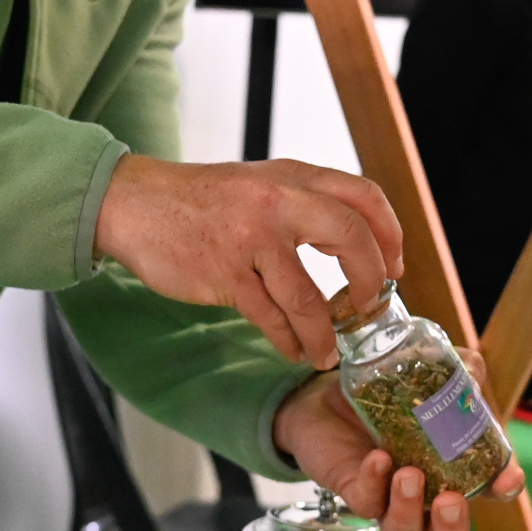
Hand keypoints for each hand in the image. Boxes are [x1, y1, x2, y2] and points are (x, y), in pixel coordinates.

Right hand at [93, 156, 404, 366]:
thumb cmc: (202, 201)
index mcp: (294, 176)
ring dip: (324, 334)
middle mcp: (278, 200)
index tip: (396, 266)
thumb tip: (357, 245)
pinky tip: (292, 349)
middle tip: (369, 307)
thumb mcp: (262, 184)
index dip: (391, 234)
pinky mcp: (224, 273)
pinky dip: (288, 341)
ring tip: (327, 353)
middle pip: (351, 238)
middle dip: (370, 281)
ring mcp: (250, 237)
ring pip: (309, 296)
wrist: (135, 204)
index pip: (364, 196)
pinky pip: (271, 318)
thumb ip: (304, 204)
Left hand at [272, 374, 523, 530]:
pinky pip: (365, 502)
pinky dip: (373, 482)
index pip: (489, 489)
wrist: (325, 393)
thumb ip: (457, 369)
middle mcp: (425, 495)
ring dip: (410, 510)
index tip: (507, 479)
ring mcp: (388, 498)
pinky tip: (377, 459)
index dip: (504, 489)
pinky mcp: (355, 491)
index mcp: (454, 468)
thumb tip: (473, 371)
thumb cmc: (386, 391)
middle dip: (453, 527)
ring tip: (409, 475)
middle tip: (450, 501)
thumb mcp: (426, 373)